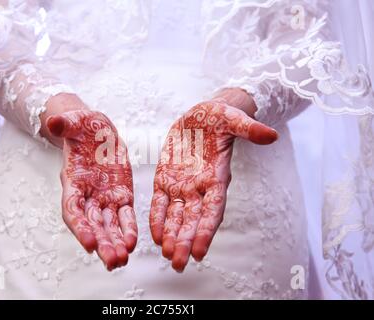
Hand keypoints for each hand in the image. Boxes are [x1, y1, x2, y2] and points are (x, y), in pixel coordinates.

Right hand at [46, 107, 136, 270]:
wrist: (96, 131)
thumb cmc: (81, 126)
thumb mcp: (74, 120)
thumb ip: (64, 123)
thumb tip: (53, 121)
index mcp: (72, 181)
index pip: (73, 209)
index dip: (79, 227)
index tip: (88, 243)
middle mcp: (87, 195)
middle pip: (92, 224)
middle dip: (101, 243)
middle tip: (112, 261)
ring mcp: (104, 197)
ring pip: (109, 225)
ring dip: (114, 243)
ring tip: (122, 260)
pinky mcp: (121, 195)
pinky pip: (125, 215)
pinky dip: (128, 229)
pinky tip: (132, 243)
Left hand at [149, 97, 276, 271]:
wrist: (201, 117)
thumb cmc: (220, 118)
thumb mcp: (234, 119)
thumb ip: (250, 129)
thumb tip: (271, 135)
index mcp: (217, 177)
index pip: (213, 209)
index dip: (206, 230)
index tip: (200, 251)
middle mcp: (200, 187)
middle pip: (193, 220)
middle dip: (186, 241)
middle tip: (178, 263)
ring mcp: (182, 185)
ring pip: (176, 216)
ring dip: (172, 235)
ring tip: (167, 255)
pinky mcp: (165, 178)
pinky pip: (160, 202)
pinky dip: (158, 218)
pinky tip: (155, 235)